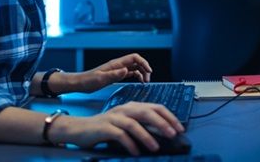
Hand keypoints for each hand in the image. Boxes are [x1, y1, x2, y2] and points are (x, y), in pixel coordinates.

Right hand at [47, 102, 184, 155]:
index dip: (169, 116)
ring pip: (134, 124)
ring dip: (147, 136)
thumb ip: (141, 125)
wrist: (79, 129)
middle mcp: (124, 109)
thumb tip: (162, 133)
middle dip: (162, 123)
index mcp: (132, 107)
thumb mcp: (125, 124)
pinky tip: (136, 152)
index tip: (180, 127)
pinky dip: (130, 144)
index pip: (155, 107)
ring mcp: (114, 117)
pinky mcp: (105, 127)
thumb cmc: (105, 128)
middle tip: (173, 134)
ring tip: (155, 148)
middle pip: (146, 112)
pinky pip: (120, 135)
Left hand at [74, 53, 152, 92]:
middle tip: (147, 80)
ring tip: (144, 82)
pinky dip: (137, 76)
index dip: (143, 63)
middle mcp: (118, 65)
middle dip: (145, 69)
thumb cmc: (88, 81)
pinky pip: (130, 73)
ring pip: (134, 67)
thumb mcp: (101, 79)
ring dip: (142, 73)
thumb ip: (114, 75)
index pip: (134, 58)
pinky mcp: (116, 75)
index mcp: (116, 64)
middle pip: (136, 62)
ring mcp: (117, 69)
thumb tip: (126, 70)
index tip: (149, 72)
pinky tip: (139, 82)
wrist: (81, 83)